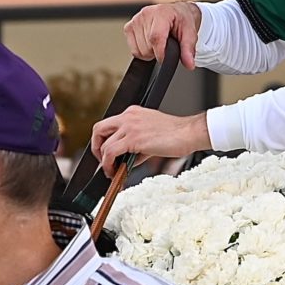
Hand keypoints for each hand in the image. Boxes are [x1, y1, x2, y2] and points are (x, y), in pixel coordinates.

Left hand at [89, 108, 211, 167]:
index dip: (103, 140)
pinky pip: (111, 152)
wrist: (188, 133)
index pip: (109, 124)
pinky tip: (114, 171)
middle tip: (102, 160)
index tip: (106, 153)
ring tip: (111, 171)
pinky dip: (108, 164)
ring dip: (104, 161)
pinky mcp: (133, 138)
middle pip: (99, 129)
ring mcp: (130, 126)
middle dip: (96, 147)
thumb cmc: (176, 135)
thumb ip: (135, 144)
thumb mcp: (150, 135)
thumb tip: (125, 160)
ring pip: (104, 144)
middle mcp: (128, 117)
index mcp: (132, 113)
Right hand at [124, 2, 201, 68]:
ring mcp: (135, 20)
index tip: (166, 58)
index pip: (155, 37)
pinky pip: (134, 50)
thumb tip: (189, 64)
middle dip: (158, 52)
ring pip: (139, 51)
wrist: (177, 13)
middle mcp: (145, 14)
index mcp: (161, 13)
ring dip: (150, 52)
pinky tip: (150, 43)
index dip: (160, 53)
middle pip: (147, 47)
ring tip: (159, 42)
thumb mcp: (190, 33)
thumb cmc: (182, 20)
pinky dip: (142, 51)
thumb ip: (188, 49)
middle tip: (166, 44)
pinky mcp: (128, 27)